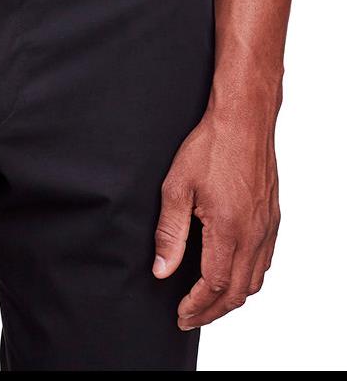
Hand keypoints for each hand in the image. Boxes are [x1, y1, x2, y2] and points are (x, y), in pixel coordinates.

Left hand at [152, 106, 279, 328]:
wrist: (244, 119)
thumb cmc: (211, 146)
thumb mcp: (177, 186)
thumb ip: (170, 232)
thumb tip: (162, 270)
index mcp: (229, 230)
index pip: (214, 285)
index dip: (196, 306)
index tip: (180, 314)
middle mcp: (254, 234)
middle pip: (238, 292)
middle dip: (213, 312)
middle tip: (190, 317)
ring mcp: (267, 227)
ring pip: (255, 280)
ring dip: (232, 298)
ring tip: (209, 303)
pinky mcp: (273, 218)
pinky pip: (265, 261)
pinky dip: (249, 278)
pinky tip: (233, 273)